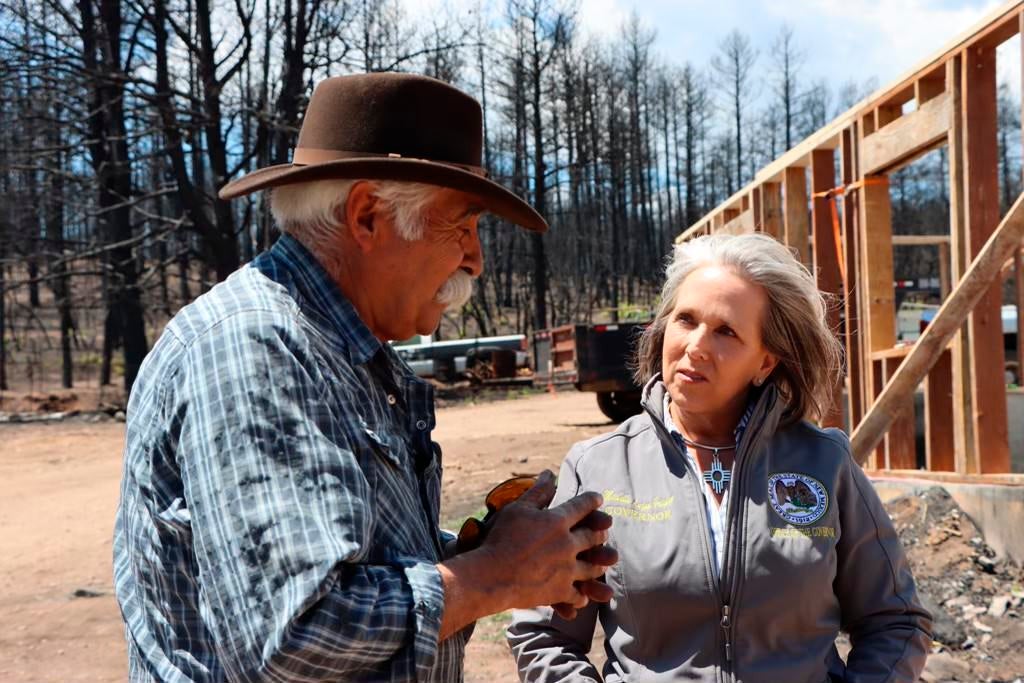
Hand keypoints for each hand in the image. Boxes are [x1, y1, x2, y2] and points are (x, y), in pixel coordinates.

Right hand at [473, 470, 615, 612]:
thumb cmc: (501, 538)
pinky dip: (581, 595)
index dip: (592, 501)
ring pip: (591, 567)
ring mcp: (567, 569)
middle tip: (605, 532)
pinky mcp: (560, 591)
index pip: (582, 506)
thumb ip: (538, 491)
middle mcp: (568, 544)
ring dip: (597, 565)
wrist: (492, 575)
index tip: (599, 498)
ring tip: (600, 565)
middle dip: (600, 533)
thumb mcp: (518, 508)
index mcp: (558, 521)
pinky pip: (577, 594)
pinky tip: (583, 596)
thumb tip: (549, 473)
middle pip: (593, 537)